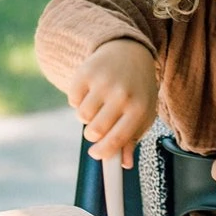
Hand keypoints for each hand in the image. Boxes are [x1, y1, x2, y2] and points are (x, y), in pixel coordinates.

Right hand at [68, 39, 157, 164]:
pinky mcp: (86, 72)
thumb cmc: (138, 89)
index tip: (96, 154)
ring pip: (82, 115)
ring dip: (86, 115)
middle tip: (97, 127)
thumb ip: (132, 139)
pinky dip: (78, 100)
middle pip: (95, 130)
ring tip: (98, 105)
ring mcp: (103, 82)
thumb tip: (124, 164)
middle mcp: (122, 95)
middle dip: (93, 134)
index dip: (103, 151)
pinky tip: (91, 92)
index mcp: (139, 108)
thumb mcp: (142, 112)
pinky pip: (72, 99)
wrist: (130, 51)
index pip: (117, 138)